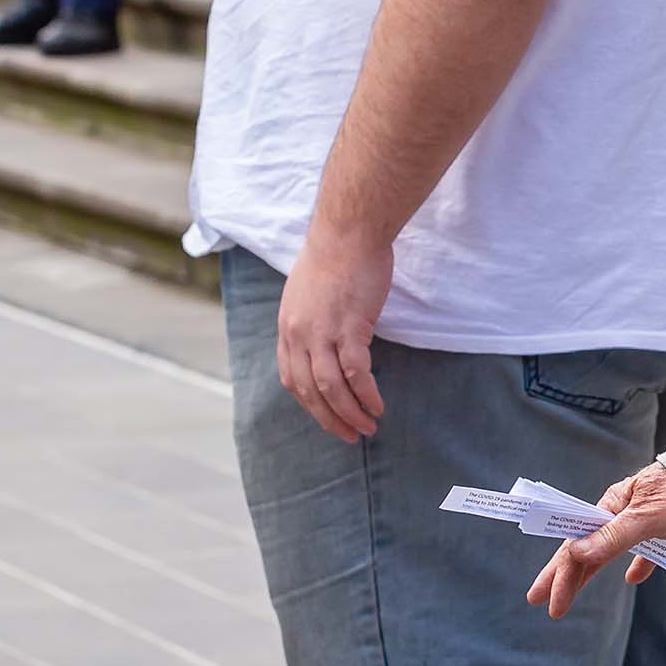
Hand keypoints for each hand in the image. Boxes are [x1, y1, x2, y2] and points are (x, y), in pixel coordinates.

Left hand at [274, 223, 391, 440]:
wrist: (349, 229)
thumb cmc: (336, 252)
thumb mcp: (308, 290)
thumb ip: (311, 317)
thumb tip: (325, 337)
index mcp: (288, 326)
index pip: (292, 378)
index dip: (309, 403)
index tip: (326, 416)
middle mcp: (299, 334)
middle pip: (309, 391)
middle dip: (329, 419)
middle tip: (348, 436)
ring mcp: (322, 332)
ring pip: (331, 388)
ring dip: (349, 414)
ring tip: (367, 428)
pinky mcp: (349, 327)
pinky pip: (356, 373)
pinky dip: (366, 394)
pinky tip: (377, 405)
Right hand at [528, 464, 665, 618]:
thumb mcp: (645, 517)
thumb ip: (612, 538)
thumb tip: (575, 553)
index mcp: (612, 506)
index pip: (577, 545)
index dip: (559, 573)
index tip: (545, 600)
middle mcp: (623, 516)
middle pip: (586, 551)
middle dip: (563, 576)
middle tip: (538, 600)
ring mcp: (644, 526)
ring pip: (609, 555)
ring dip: (589, 573)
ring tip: (571, 593)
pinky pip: (647, 555)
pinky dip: (638, 567)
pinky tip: (631, 579)